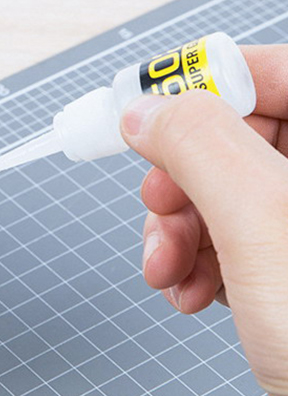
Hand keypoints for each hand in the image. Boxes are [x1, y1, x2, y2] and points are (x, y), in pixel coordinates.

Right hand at [120, 45, 287, 395]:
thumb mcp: (262, 224)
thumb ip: (201, 150)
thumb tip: (149, 112)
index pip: (277, 74)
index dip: (205, 92)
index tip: (146, 121)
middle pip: (241, 140)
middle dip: (182, 185)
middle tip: (158, 214)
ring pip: (226, 199)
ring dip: (180, 236)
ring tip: (167, 274)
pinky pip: (232, 246)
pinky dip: (198, 267)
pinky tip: (190, 294)